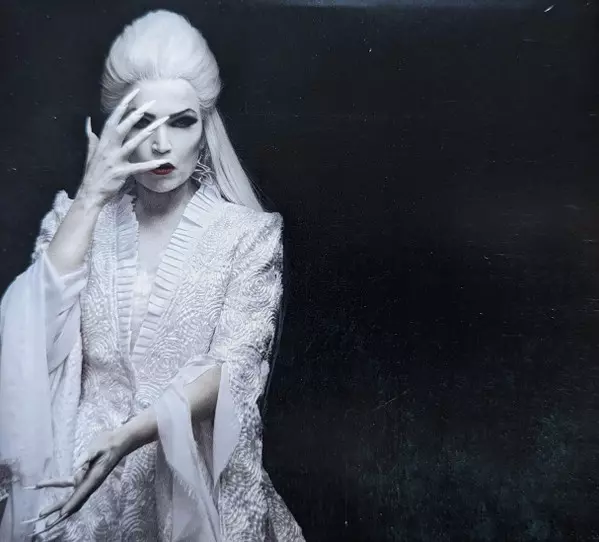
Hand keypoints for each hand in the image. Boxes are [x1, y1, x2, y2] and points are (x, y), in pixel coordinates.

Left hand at [24, 428, 128, 537]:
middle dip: (59, 510)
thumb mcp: (97, 447)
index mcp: (94, 477)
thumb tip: (76, 467)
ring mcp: (88, 481)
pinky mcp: (85, 476)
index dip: (71, 504)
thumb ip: (86, 456)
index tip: (61, 514)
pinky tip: (47, 489)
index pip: (81, 493)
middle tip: (44, 516)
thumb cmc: (109, 443)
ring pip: (72, 497)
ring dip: (58, 505)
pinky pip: (71, 487)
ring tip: (43, 513)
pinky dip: (59, 489)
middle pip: (74, 500)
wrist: (119, 442)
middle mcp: (91, 482)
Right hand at [76, 87, 168, 206]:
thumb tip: (87, 122)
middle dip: (136, 113)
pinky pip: (137, 167)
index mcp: (102, 141)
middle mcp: (108, 148)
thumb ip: (90, 137)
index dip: (123, 105)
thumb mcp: (89, 152)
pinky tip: (161, 162)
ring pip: (132, 143)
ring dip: (146, 133)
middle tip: (150, 103)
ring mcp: (114, 160)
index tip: (134, 93)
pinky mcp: (121, 172)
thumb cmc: (92, 174)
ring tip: (159, 124)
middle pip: (123, 126)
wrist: (90, 193)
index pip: (113, 118)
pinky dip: (149, 165)